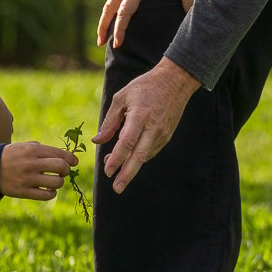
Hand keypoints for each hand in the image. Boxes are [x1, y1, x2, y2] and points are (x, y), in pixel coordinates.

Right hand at [0, 141, 78, 200]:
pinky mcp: (24, 192)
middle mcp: (31, 164)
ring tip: (53, 180)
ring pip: (57, 183)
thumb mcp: (27, 146)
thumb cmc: (13, 156)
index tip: (74, 162)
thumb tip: (67, 158)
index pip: (60, 154)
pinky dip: (51, 193)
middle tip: (63, 171)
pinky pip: (47, 195)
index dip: (71, 159)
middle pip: (61, 167)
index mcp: (33, 150)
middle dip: (66, 170)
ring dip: (59, 182)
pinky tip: (47, 189)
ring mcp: (28, 179)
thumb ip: (45, 150)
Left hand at [93, 57, 200, 192]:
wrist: (174, 82)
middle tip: (116, 189)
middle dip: (127, 174)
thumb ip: (110, 121)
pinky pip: (151, 151)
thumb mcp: (122, 98)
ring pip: (145, 156)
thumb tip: (97, 141)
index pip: (127, 142)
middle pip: (139, 156)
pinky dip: (139, 159)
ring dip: (130, 167)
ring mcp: (162, 133)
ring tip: (115, 173)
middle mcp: (153, 127)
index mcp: (140, 116)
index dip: (117, 158)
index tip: (107, 171)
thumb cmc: (144, 87)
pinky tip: (129, 161)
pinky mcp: (166, 136)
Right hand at [97, 0, 195, 48]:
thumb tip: (194, 12)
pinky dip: (112, 4)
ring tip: (103, 32)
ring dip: (105, 16)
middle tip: (100, 42)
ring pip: (110, 0)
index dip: (121, 29)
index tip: (118, 43)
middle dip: (103, 26)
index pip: (125, 12)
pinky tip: (115, 11)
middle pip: (109, 8)